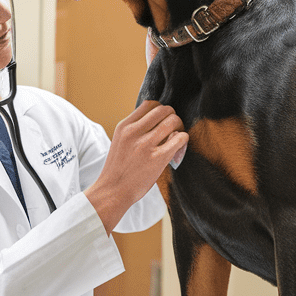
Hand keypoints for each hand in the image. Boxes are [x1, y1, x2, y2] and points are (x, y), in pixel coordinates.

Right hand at [86, 100, 187, 232]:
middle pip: (164, 109)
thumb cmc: (119, 168)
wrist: (113, 191)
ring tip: (177, 137)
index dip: (161, 110)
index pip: (150, 104)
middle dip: (172, 116)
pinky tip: (179, 147)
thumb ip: (136, 129)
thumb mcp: (121, 141)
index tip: (163, 120)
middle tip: (173, 128)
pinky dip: (183, 139)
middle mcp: (134, 132)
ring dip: (179, 126)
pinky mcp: (157, 158)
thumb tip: (159, 120)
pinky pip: (179, 138)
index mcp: (124, 126)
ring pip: (173, 121)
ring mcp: (145, 144)